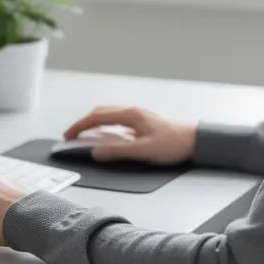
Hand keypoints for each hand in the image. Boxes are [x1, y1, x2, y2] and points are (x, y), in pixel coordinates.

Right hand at [63, 106, 196, 164]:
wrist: (196, 141)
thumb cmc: (174, 144)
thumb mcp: (143, 151)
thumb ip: (118, 151)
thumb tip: (95, 152)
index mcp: (130, 115)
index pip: (97, 117)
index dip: (79, 126)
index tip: (67, 135)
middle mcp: (133, 111)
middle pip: (101, 113)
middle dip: (83, 123)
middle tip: (71, 135)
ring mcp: (139, 116)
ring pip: (110, 115)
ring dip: (95, 123)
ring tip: (85, 135)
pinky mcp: (144, 122)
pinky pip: (118, 121)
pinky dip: (106, 126)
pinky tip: (107, 136)